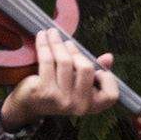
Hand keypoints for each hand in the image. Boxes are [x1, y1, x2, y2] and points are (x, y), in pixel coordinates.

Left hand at [0, 28, 119, 125]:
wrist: (29, 104)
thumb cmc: (59, 90)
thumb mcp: (79, 83)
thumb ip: (95, 71)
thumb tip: (109, 57)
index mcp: (92, 106)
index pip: (111, 95)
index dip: (107, 79)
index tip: (97, 69)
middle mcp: (78, 106)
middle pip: (85, 68)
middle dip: (76, 52)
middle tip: (67, 43)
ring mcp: (61, 100)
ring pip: (65, 62)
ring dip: (58, 43)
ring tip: (53, 33)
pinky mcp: (44, 91)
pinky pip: (47, 61)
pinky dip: (45, 45)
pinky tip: (42, 36)